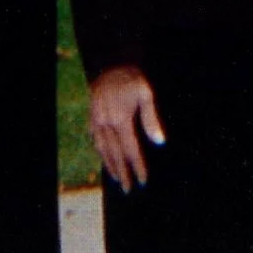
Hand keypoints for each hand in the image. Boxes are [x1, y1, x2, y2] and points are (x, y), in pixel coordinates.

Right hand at [88, 65, 166, 190]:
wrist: (110, 64)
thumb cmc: (132, 79)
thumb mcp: (146, 94)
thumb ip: (151, 119)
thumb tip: (159, 142)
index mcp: (120, 120)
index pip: (130, 150)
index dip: (137, 166)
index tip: (143, 180)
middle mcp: (106, 123)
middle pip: (115, 154)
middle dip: (123, 173)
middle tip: (129, 189)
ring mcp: (96, 121)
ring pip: (103, 149)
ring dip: (110, 165)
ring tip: (118, 178)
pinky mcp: (92, 117)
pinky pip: (95, 140)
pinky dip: (101, 152)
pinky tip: (105, 157)